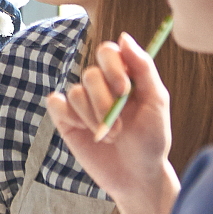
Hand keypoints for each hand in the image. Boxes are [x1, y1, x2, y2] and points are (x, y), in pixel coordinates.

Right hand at [45, 32, 175, 206]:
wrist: (137, 176)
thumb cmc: (151, 140)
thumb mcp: (157, 102)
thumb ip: (143, 68)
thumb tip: (124, 37)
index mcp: (123, 75)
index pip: (107, 52)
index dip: (112, 67)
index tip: (124, 90)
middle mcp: (100, 85)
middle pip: (90, 74)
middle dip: (106, 103)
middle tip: (121, 126)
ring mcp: (81, 102)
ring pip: (75, 93)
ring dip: (94, 118)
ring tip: (111, 136)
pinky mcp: (66, 119)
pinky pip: (56, 103)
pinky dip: (71, 117)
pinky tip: (86, 132)